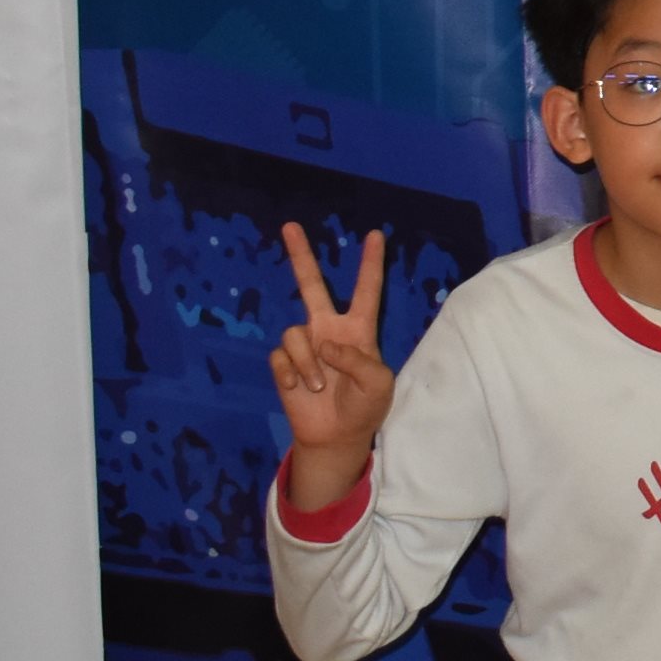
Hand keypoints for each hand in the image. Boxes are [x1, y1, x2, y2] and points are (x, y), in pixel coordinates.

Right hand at [268, 223, 396, 510]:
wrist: (336, 435)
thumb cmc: (365, 407)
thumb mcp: (379, 384)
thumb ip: (360, 360)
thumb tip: (326, 344)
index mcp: (359, 330)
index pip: (366, 290)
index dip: (370, 265)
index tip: (376, 235)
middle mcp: (328, 330)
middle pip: (312, 286)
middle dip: (301, 257)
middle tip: (290, 226)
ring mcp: (305, 345)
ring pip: (295, 334)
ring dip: (308, 363)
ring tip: (321, 385)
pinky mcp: (285, 364)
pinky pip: (281, 357)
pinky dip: (292, 374)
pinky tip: (301, 389)